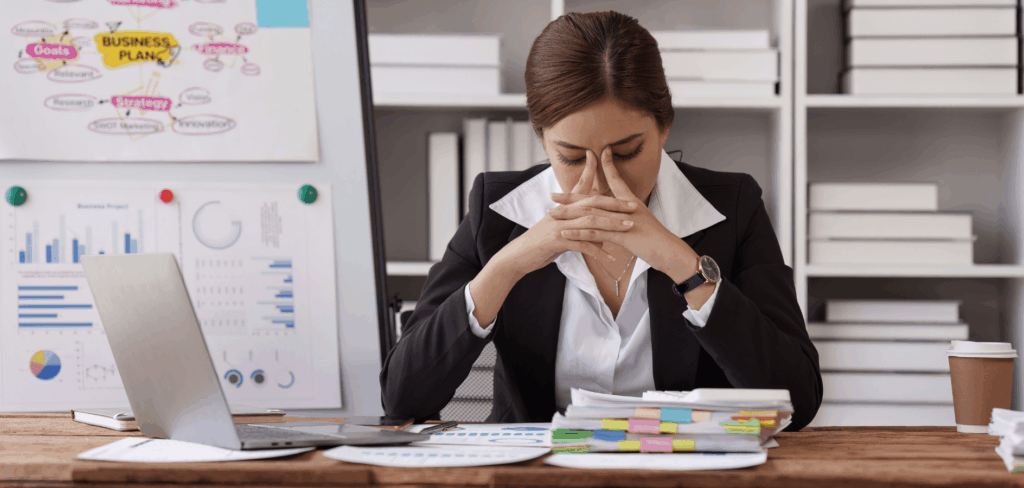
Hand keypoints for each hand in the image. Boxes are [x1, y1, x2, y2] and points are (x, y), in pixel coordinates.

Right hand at [491, 149, 637, 278]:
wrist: (518, 256)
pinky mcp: (556, 240)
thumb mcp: (562, 234)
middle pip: (592, 203)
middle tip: (634, 206)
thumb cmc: (541, 246)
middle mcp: (561, 213)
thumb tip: (603, 238)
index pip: (582, 189)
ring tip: (629, 228)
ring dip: (611, 225)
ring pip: (590, 221)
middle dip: (615, 204)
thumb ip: (582, 232)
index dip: (593, 175)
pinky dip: (598, 251)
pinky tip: (611, 258)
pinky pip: (582, 244)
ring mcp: (558, 225)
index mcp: (562, 208)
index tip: (610, 169)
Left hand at [551, 147, 700, 284]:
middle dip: (571, 197)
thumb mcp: (641, 223)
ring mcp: (623, 221)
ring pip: (591, 215)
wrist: (670, 251)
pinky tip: (564, 233)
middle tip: (552, 195)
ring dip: (569, 214)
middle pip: (594, 198)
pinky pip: (596, 233)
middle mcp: (626, 208)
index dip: (606, 166)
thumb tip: (617, 215)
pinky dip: (579, 232)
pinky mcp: (622, 235)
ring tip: (552, 214)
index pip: (616, 179)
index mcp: (631, 202)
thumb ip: (627, 217)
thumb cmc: (657, 239)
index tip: (594, 154)